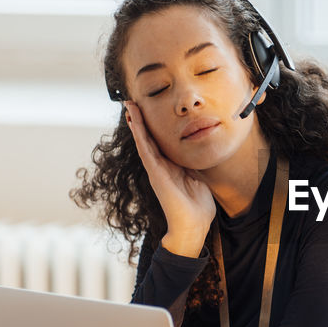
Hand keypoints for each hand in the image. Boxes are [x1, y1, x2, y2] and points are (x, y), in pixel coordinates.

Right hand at [124, 100, 215, 256]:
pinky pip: (146, 151)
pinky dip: (140, 136)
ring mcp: (156, 170)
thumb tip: (198, 149)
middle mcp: (160, 166)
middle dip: (140, 120)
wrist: (194, 224)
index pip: (158, 141)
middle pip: (147, 138)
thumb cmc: (198, 205)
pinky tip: (136, 123)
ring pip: (143, 141)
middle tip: (131, 101)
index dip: (152, 125)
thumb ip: (193, 163)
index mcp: (170, 166)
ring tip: (129, 106)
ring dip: (136, 123)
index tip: (146, 109)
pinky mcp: (156, 175)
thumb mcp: (198, 177)